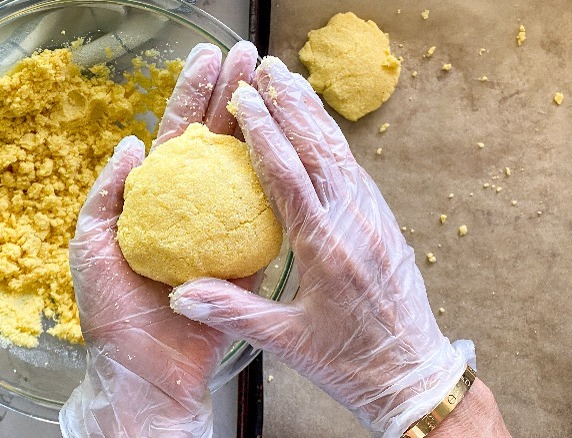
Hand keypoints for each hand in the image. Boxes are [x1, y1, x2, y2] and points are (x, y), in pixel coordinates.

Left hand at [60, 41, 257, 436]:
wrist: (147, 368)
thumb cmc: (112, 311)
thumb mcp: (91, 243)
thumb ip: (109, 193)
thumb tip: (131, 144)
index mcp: (156, 199)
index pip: (177, 134)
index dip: (190, 94)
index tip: (206, 57)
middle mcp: (192, 207)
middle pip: (216, 139)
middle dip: (232, 93)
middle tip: (248, 54)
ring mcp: (223, 228)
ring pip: (246, 165)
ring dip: (260, 124)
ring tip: (274, 82)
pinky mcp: (249, 255)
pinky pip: (268, 213)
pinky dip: (279, 179)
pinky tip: (291, 144)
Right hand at [170, 57, 474, 435]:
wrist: (413, 376)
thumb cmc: (350, 364)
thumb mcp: (289, 344)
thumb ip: (234, 313)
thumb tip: (181, 295)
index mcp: (325, 247)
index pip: (287, 175)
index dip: (262, 133)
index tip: (242, 99)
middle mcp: (353, 223)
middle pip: (317, 149)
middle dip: (289, 104)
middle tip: (265, 68)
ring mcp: (373, 220)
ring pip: (340, 153)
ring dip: (313, 114)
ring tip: (291, 81)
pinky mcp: (383, 224)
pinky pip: (354, 170)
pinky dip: (332, 141)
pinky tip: (321, 129)